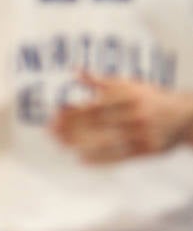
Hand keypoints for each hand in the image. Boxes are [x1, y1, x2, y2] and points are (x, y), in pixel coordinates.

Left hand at [51, 72, 192, 162]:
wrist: (184, 116)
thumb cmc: (149, 97)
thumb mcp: (129, 84)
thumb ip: (101, 81)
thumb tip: (75, 72)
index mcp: (129, 95)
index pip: (95, 104)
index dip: (74, 110)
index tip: (54, 114)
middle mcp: (135, 114)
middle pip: (98, 123)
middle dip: (72, 127)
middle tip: (50, 131)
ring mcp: (142, 134)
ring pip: (107, 140)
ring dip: (81, 143)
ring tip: (61, 144)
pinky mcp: (148, 151)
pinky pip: (120, 156)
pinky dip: (100, 158)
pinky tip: (81, 158)